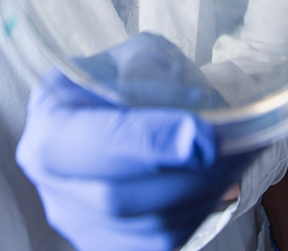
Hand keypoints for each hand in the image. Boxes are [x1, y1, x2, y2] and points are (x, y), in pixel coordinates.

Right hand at [17, 35, 258, 250]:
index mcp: (49, 126)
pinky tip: (221, 179)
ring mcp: (79, 222)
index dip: (148, 142)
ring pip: (148, 227)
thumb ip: (152, 71)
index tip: (201, 134)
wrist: (112, 112)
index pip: (91, 143)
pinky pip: (163, 240)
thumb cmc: (121, 79)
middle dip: (186, 175)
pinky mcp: (111, 244)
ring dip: (203, 194)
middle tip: (232, 148)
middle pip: (118, 198)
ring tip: (237, 157)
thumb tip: (196, 101)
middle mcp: (53, 184)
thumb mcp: (131, 56)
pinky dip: (201, 210)